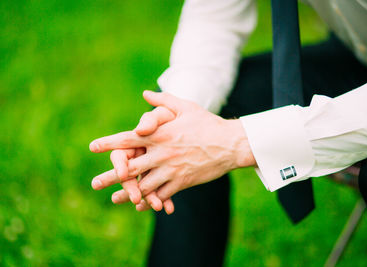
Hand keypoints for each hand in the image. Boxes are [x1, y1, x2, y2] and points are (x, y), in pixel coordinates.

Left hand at [90, 91, 255, 203]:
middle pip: (130, 167)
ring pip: (144, 185)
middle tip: (94, 183)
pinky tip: (140, 206)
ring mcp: (171, 169)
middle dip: (110, 176)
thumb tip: (145, 93)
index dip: (109, 143)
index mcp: (160, 134)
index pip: (128, 139)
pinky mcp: (182, 182)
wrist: (230, 144)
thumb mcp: (186, 107)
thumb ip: (163, 101)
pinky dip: (150, 201)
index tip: (93, 147)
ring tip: (113, 199)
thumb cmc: (207, 123)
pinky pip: (162, 195)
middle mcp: (162, 153)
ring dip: (127, 193)